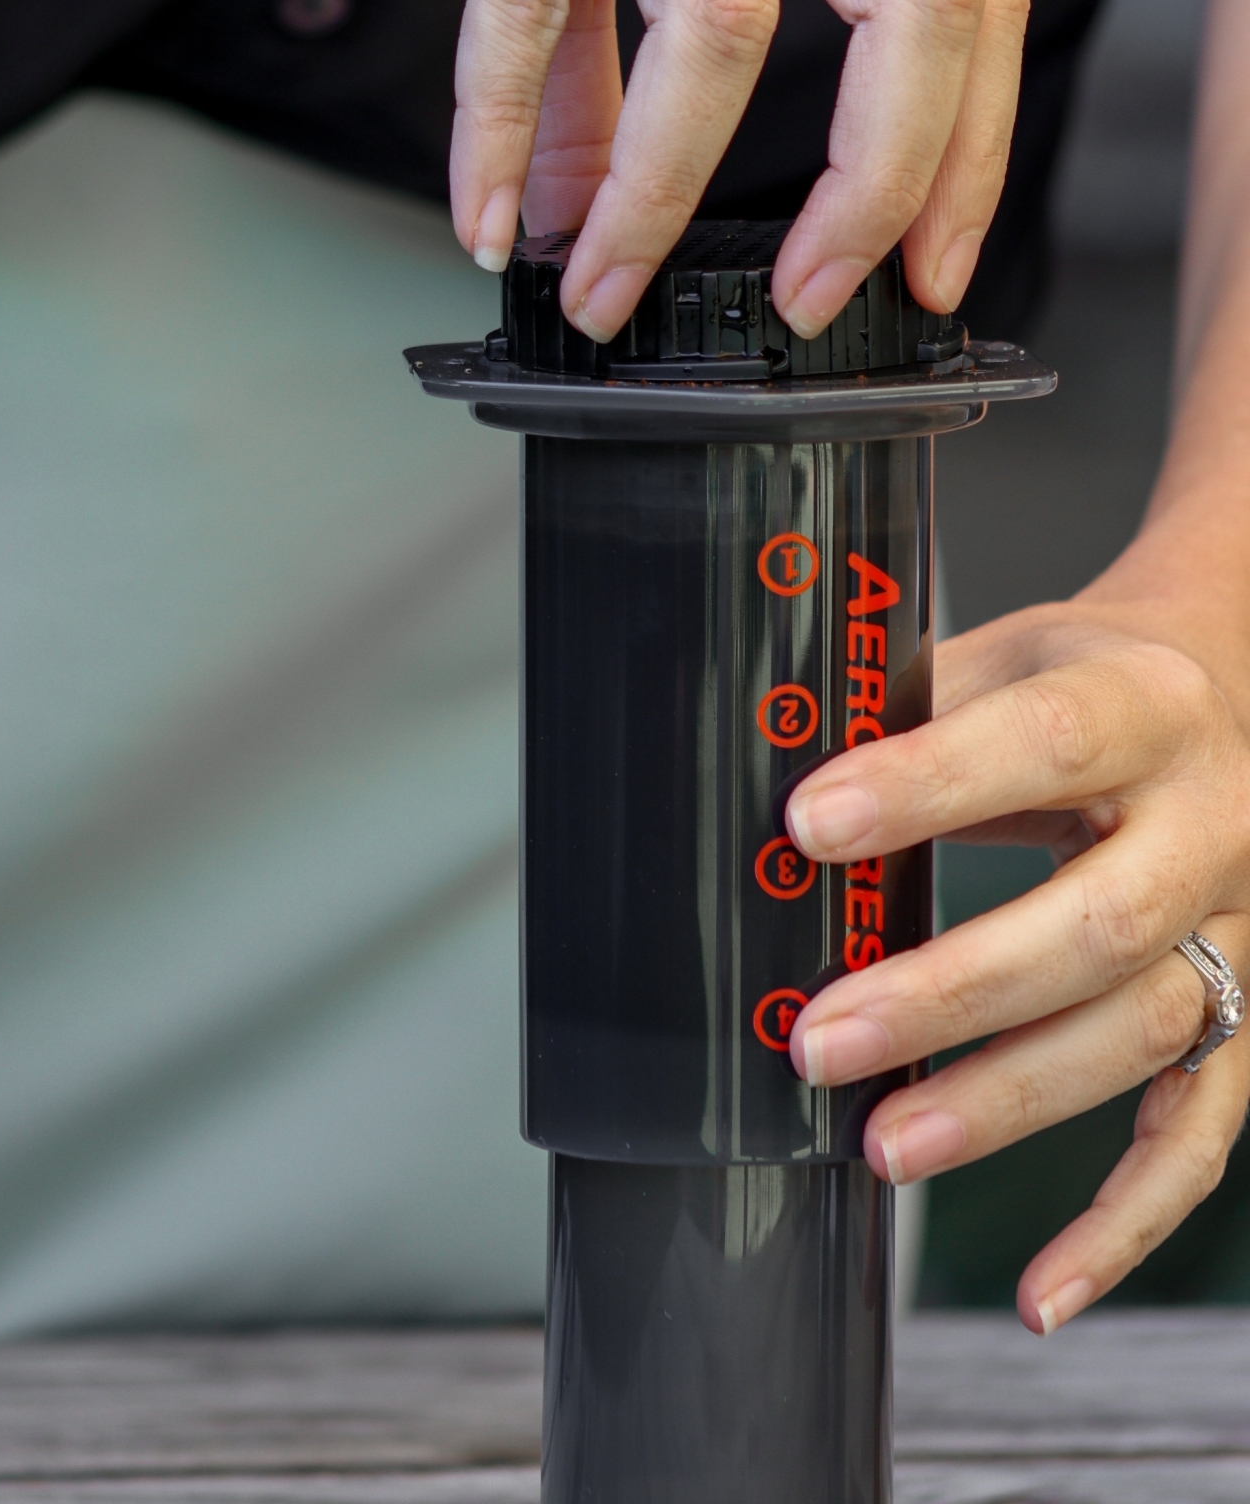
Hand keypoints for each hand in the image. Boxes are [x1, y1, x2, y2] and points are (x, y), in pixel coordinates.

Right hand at [169, 0, 1027, 338]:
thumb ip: (591, 67)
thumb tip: (586, 215)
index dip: (958, 151)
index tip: (917, 274)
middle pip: (911, 2)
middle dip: (872, 187)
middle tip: (801, 301)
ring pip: (725, 15)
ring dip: (657, 188)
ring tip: (599, 285)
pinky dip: (496, 127)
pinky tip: (480, 208)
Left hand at [782, 594, 1249, 1333]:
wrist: (1230, 688)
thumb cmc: (1081, 682)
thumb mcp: (1002, 656)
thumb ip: (898, 709)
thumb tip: (748, 763)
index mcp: (1145, 706)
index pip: (1039, 743)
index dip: (923, 786)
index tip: (806, 826)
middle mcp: (1215, 825)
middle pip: (1102, 923)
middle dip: (953, 992)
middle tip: (820, 1037)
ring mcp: (1246, 931)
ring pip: (1147, 1034)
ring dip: (1011, 1103)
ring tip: (884, 1144)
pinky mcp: (1248, 1019)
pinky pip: (1199, 1135)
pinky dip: (1123, 1221)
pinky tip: (1043, 1292)